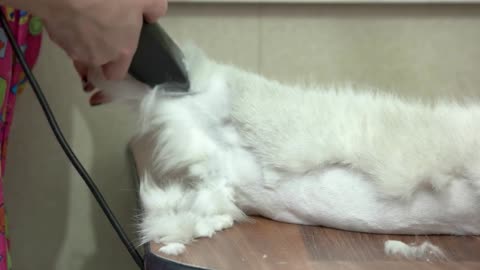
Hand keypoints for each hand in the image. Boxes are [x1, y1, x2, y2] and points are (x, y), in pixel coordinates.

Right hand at [39, 0, 167, 79]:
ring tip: (83, 21)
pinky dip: (66, 29)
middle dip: (97, 56)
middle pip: (96, 65)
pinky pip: (63, 38)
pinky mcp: (54, 36)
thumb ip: (153, 10)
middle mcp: (98, 56)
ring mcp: (73, 48)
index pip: (117, 75)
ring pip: (78, 53)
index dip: (116, 68)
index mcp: (122, 51)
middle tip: (99, 35)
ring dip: (81, 42)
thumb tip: (152, 16)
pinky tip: (70, 13)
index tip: (117, 57)